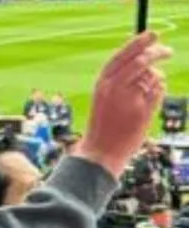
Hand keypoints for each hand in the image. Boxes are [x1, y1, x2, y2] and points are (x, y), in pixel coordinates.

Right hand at [75, 32, 172, 178]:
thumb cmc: (102, 123)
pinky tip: (149, 101)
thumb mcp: (103, 96)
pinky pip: (159, 90)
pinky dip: (159, 91)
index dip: (140, 42)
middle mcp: (115, 88)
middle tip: (167, 52)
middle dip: (158, 53)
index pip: (124, 54)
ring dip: (156, 78)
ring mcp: (130, 99)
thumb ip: (119, 77)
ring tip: (146, 91)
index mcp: (102, 83)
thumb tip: (144, 56)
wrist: (100, 151)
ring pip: (153, 76)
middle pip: (142, 61)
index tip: (152, 36)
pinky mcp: (143, 111)